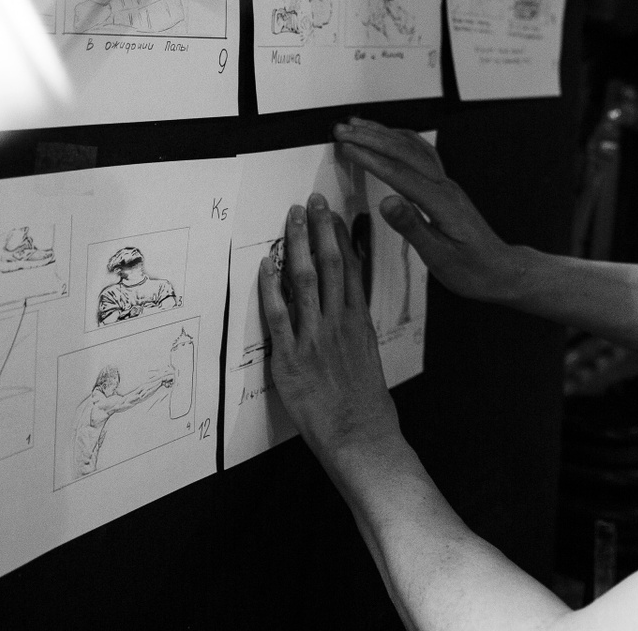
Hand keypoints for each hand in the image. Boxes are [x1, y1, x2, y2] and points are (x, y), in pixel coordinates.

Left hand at [260, 196, 399, 456]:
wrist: (360, 435)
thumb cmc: (367, 404)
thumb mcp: (370, 356)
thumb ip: (356, 328)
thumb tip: (348, 306)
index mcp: (359, 322)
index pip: (350, 269)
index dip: (341, 238)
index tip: (333, 216)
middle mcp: (338, 323)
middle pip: (329, 265)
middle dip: (320, 229)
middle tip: (312, 201)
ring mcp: (314, 338)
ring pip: (305, 281)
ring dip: (298, 245)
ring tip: (292, 218)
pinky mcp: (290, 358)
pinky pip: (277, 315)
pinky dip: (271, 287)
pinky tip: (267, 264)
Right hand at [333, 118, 525, 303]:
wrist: (500, 271)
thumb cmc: (472, 269)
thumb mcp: (439, 257)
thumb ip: (412, 227)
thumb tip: (387, 203)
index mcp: (441, 203)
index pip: (399, 174)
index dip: (370, 159)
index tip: (346, 148)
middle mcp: (445, 187)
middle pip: (405, 152)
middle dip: (371, 137)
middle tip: (342, 129)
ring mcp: (447, 185)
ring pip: (414, 148)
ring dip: (384, 133)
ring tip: (358, 124)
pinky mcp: (446, 188)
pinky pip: (422, 154)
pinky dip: (402, 140)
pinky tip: (390, 138)